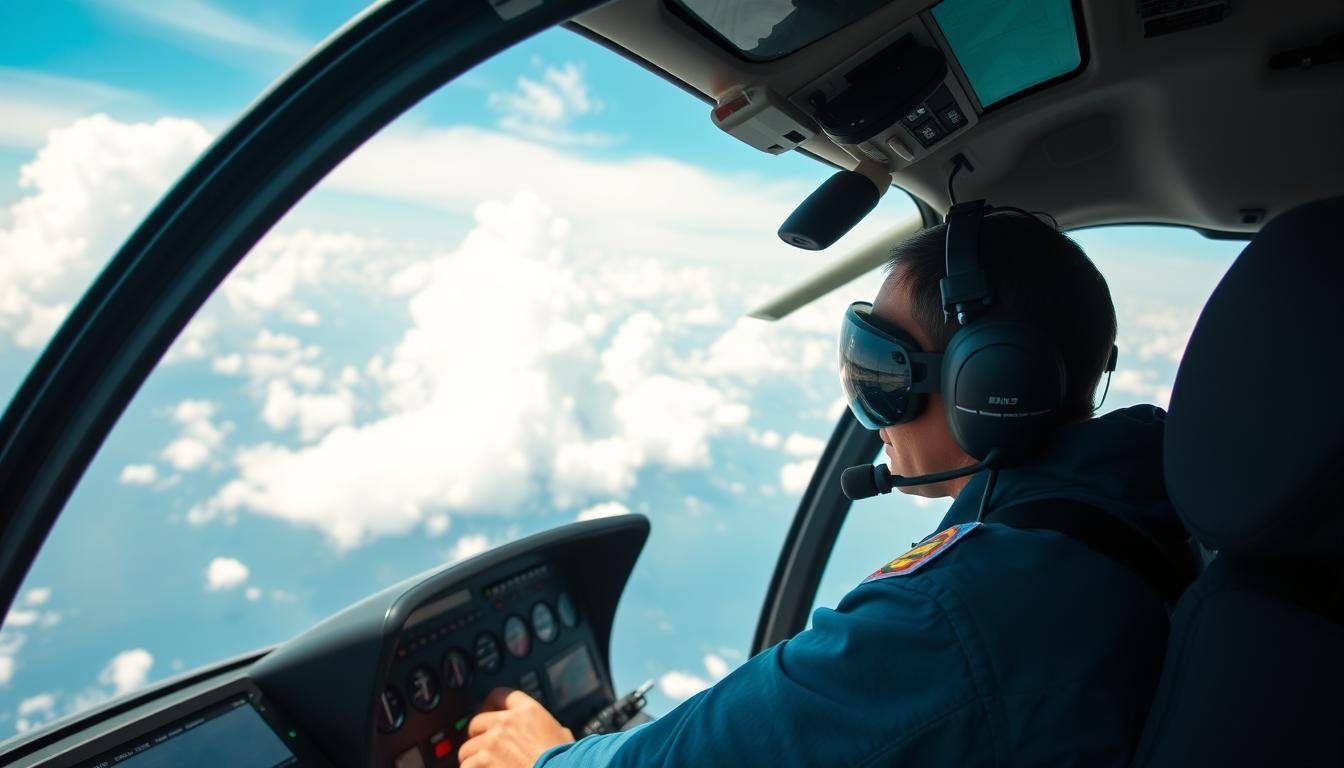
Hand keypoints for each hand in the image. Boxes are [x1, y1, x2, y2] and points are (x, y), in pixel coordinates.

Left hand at [459, 687, 574, 767]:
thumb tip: (545, 732)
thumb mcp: (561, 735)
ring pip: (467, 747)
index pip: (499, 695)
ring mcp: (492, 742)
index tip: (487, 713)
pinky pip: (466, 765)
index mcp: (527, 711)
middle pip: (477, 721)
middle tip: (481, 746)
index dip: (490, 705)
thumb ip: (545, 727)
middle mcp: (506, 722)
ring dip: (472, 758)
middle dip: (477, 735)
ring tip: (480, 766)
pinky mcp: (483, 761)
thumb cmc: (563, 761)